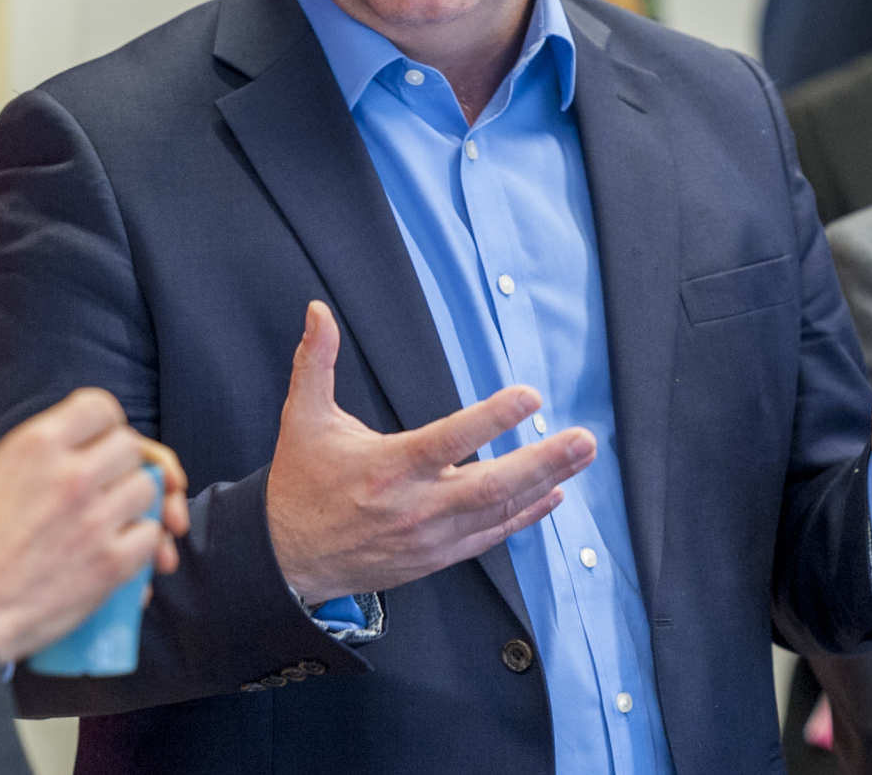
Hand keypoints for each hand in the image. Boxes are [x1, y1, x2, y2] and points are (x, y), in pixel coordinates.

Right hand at [0, 388, 187, 662]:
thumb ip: (7, 463)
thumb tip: (27, 464)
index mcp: (34, 446)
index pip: (99, 407)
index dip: (104, 425)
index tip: (100, 441)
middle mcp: (70, 475)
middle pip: (131, 448)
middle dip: (121, 466)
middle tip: (105, 486)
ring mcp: (95, 519)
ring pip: (146, 490)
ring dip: (134, 504)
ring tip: (111, 521)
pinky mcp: (110, 564)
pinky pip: (150, 538)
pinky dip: (141, 546)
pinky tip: (118, 553)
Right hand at [264, 301, 595, 604]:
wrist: (287, 560)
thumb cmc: (300, 483)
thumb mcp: (303, 418)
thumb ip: (315, 361)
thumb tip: (317, 311)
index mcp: (388, 467)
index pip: (450, 440)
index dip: (492, 419)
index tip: (529, 396)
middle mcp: (416, 507)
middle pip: (491, 486)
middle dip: (543, 461)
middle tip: (584, 440)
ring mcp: (429, 538)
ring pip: (497, 512)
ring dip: (544, 483)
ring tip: (580, 457)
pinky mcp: (435, 558)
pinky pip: (489, 536)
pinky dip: (523, 516)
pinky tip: (552, 495)